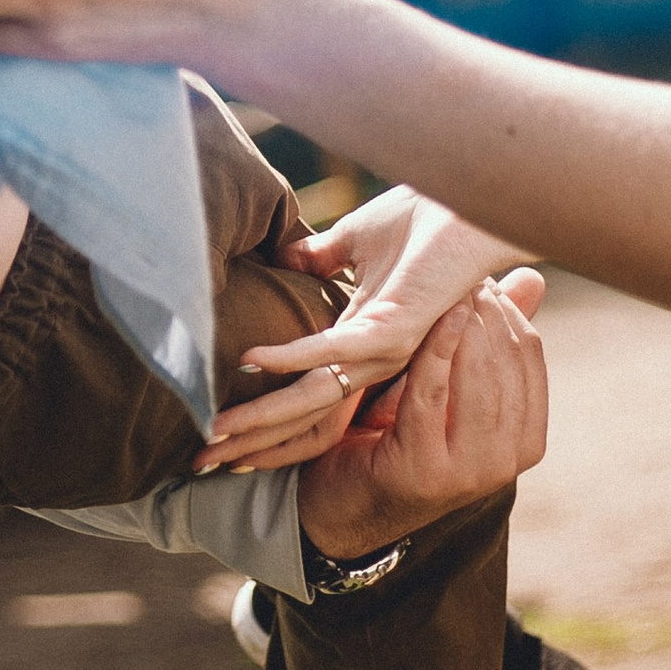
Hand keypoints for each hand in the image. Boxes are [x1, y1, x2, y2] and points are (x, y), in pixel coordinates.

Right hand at [195, 189, 524, 472]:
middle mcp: (371, 357)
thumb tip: (286, 256)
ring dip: (262, 414)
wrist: (469, 206)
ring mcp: (382, 349)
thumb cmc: (424, 221)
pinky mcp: (393, 328)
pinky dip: (290, 355)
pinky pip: (333, 349)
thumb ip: (323, 256)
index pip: (305, 395)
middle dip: (252, 437)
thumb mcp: (358, 240)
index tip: (220, 442)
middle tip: (201, 463)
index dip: (264, 420)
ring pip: (311, 395)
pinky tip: (253, 363)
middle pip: (302, 412)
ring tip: (218, 431)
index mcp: (361, 342)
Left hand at [295, 271, 548, 557]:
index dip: (507, 309)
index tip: (482, 273)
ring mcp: (470, 472)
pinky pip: (432, 395)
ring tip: (447, 289)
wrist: (344, 505)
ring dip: (461, 327)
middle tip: (464, 274)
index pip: (529, 357)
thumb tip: (532, 277)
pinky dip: (431, 352)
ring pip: (475, 378)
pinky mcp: (426, 471)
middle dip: (485, 312)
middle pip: (505, 364)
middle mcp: (507, 463)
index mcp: (527, 441)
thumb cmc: (398, 434)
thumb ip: (491, 341)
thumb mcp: (451, 387)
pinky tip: (427, 320)